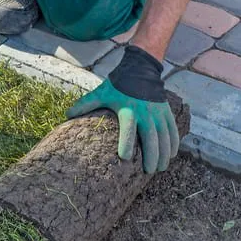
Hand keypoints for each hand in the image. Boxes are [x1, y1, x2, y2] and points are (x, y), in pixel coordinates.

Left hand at [66, 45, 178, 172]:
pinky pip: (173, 130)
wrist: (141, 69)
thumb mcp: (101, 93)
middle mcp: (145, 112)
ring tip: (160, 168)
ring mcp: (158, 112)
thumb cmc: (118, 85)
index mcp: (128, 109)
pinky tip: (171, 155)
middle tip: (148, 171)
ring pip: (164, 136)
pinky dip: (173, 143)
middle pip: (151, 137)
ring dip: (164, 153)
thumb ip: (86, 104)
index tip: (124, 158)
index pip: (128, 128)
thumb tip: (67, 115)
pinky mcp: (166, 112)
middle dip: (151, 155)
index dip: (126, 142)